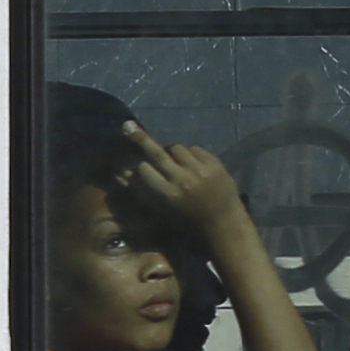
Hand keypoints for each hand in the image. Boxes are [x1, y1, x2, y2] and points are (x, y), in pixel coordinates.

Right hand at [120, 122, 253, 236]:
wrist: (224, 224)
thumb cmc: (190, 222)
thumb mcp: (165, 211)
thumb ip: (146, 191)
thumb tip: (125, 173)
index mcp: (169, 194)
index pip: (145, 170)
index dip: (142, 167)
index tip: (142, 168)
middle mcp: (182, 179)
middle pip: (157, 152)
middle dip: (140, 138)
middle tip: (128, 126)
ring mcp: (200, 170)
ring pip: (176, 148)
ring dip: (172, 152)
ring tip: (176, 161)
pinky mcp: (214, 164)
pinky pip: (195, 148)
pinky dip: (190, 154)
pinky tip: (192, 163)